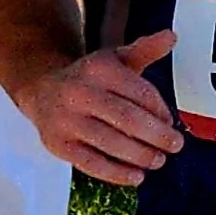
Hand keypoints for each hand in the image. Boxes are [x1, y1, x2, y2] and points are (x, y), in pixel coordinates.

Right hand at [19, 29, 183, 183]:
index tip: (171, 122)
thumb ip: (144, 50)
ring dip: (140, 156)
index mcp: (99, 69)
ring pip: (110, 143)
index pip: (139, 92)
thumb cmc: (88, 77)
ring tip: (158, 161)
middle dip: (157, 136)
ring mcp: (66, 120)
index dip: (160, 110)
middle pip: (127, 119)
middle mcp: (80, 92)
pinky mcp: (58, 144)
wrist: (41, 89)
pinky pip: (91, 163)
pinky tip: (136, 177)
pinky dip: (116, 173)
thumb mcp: (114, 59)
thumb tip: (171, 37)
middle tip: (175, 145)